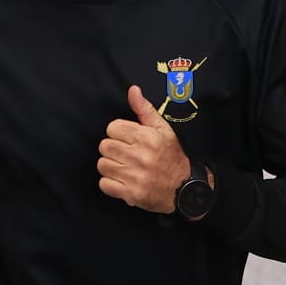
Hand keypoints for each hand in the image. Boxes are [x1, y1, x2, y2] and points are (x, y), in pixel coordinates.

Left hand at [97, 85, 188, 213]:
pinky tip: (121, 180)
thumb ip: (144, 109)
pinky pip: (104, 184)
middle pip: (105, 146)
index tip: (126, 139)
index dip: (118, 132)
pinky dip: (110, 183)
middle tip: (124, 153)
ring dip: (110, 166)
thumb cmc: (171, 156)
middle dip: (112, 149)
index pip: (112, 128)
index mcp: (147, 137)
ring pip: (102, 164)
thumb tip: (133, 90)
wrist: (183, 188)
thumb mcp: (162, 129)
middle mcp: (140, 156)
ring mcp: (134, 176)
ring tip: (123, 167)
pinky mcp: (130, 194)